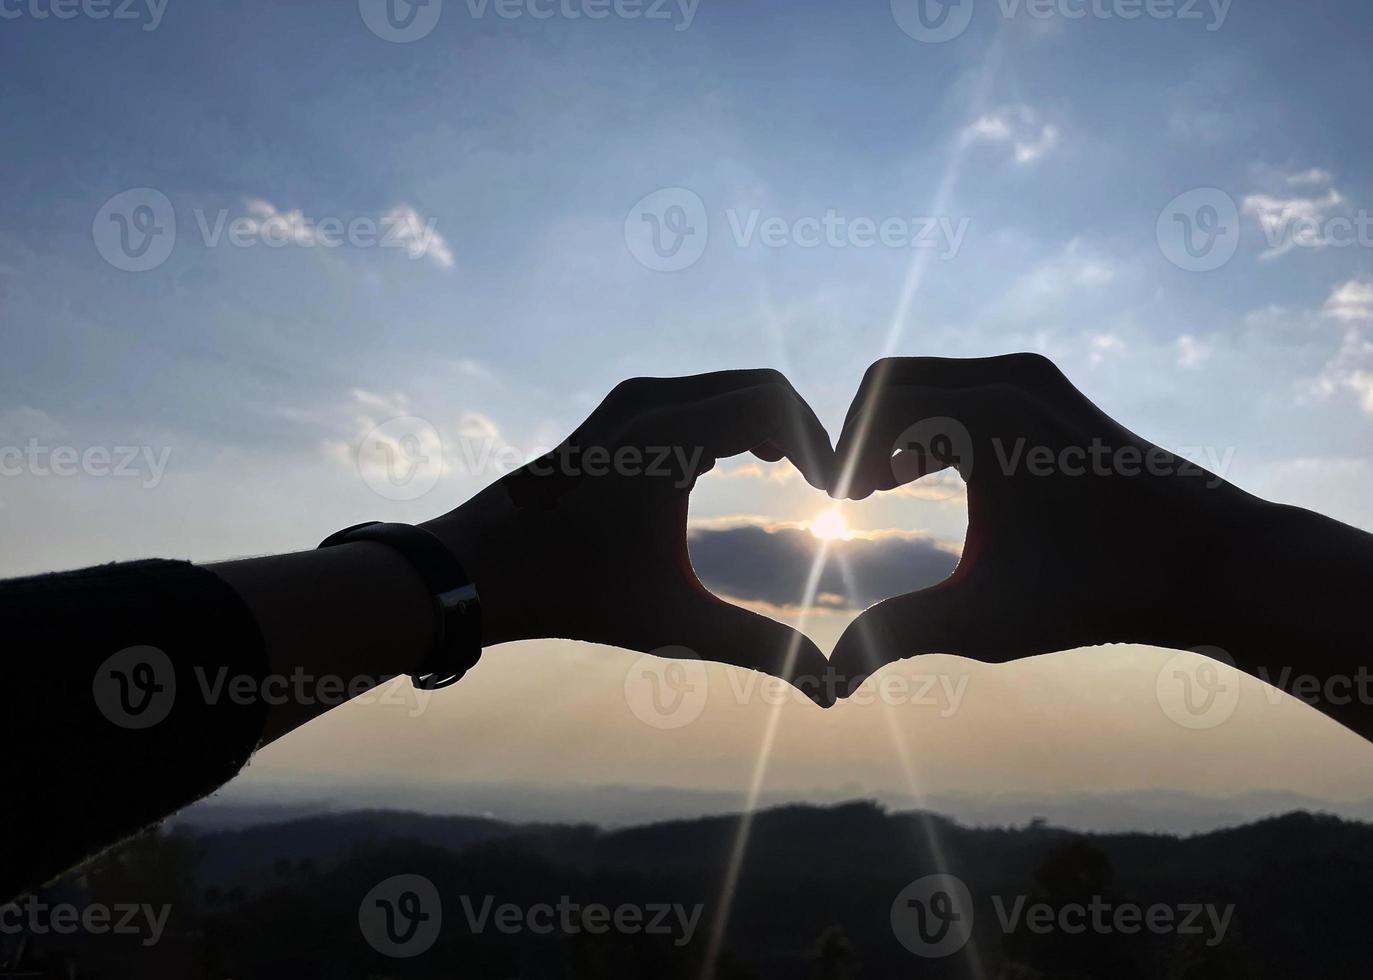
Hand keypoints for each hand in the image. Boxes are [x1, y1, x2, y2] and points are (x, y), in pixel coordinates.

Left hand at [424, 369, 837, 704]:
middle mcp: (650, 403)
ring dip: (769, 423)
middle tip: (827, 485)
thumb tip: (830, 693)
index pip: (774, 408)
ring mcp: (630, 401)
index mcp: (668, 438)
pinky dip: (733, 420)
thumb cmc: (574, 596)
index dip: (820, 445)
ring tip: (796, 474)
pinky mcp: (617, 411)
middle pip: (760, 388)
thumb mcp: (675, 624)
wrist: (479, 571)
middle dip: (804, 430)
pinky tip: (746, 464)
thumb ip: (760, 649)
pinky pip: (697, 396)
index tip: (837, 494)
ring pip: (728, 388)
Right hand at [828, 353, 1266, 694]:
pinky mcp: (1055, 390)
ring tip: (885, 489)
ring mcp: (1036, 378)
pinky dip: (935, 419)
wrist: (1211, 563)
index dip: (839, 458)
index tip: (837, 507)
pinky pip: (967, 384)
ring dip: (897, 426)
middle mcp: (1009, 379)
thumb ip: (896, 637)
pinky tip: (933, 476)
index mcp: (986, 418)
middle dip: (860, 436)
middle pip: (891, 381)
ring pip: (929, 379)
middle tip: (854, 497)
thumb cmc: (1099, 592)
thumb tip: (828, 682)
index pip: (872, 411)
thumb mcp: (985, 620)